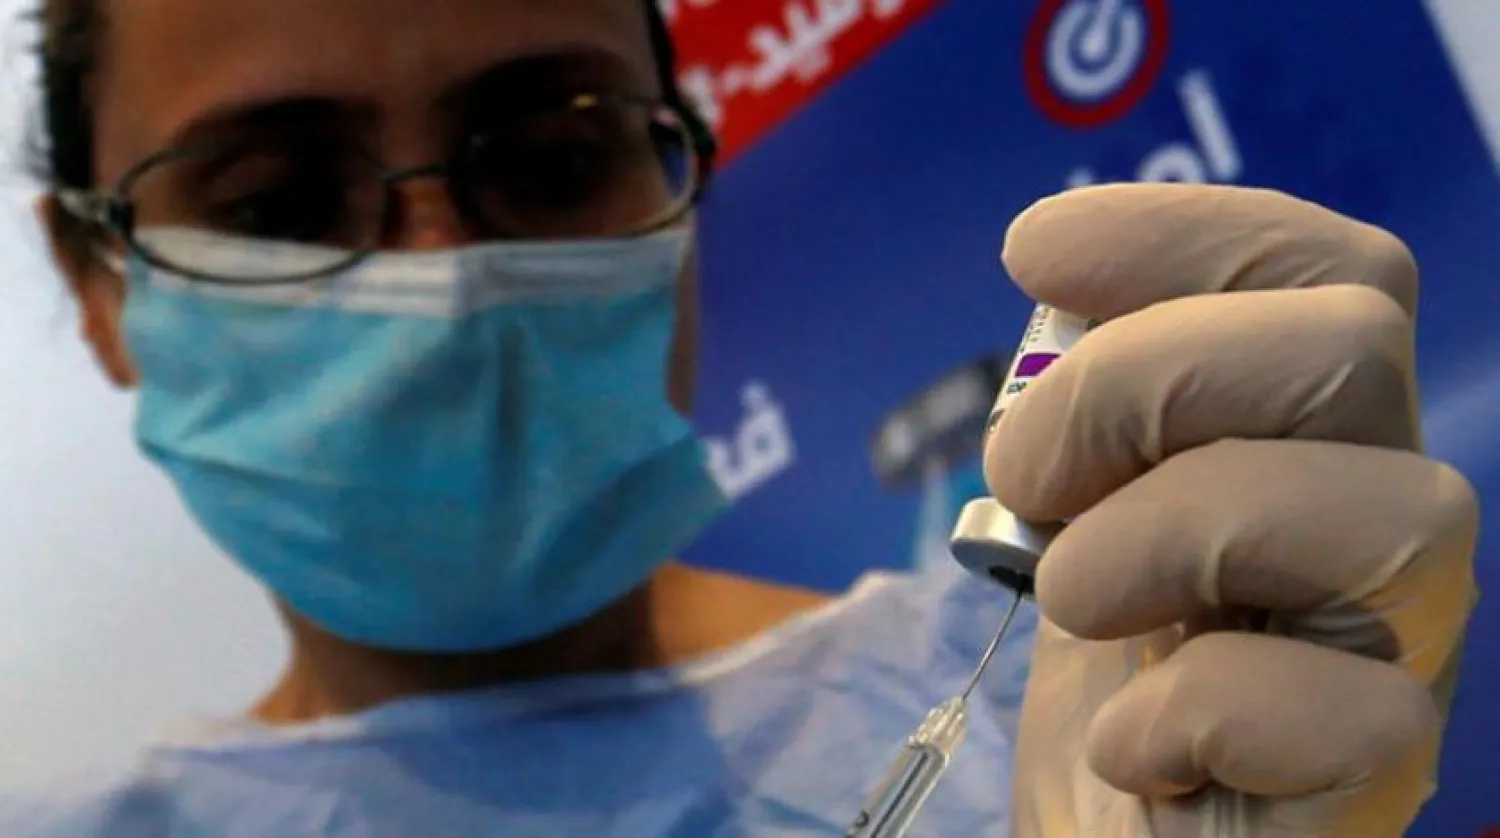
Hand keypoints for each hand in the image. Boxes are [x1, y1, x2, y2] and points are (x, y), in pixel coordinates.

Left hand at [991, 184, 1478, 836]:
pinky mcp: (1377, 780)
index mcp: (1307, 439)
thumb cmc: (1101, 679)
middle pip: (1353, 345)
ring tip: (1072, 598)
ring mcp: (1400, 650)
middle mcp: (1378, 521)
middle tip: (1029, 470)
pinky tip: (1130, 742)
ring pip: (1394, 512)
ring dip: (1172, 532)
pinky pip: (1359, 716)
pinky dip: (1200, 712)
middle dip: (1144, 377)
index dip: (1190, 233)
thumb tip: (1054, 290)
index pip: (1325, 273)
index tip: (1033, 248)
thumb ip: (1089, 417)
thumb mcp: (1074, 518)